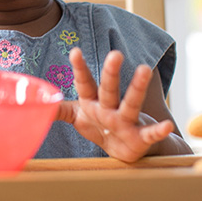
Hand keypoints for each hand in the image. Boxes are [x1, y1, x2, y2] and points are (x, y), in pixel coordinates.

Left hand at [60, 47, 174, 161]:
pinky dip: (158, 131)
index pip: (85, 83)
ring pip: (131, 103)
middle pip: (109, 89)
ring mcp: (126, 121)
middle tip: (115, 53)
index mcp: (93, 102)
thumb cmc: (100, 126)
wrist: (125, 149)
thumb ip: (60, 109)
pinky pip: (150, 134)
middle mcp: (110, 108)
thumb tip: (35, 103)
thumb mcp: (78, 117)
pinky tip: (166, 126)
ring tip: (145, 69)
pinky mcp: (139, 138)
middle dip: (111, 72)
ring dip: (137, 87)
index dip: (80, 69)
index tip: (74, 51)